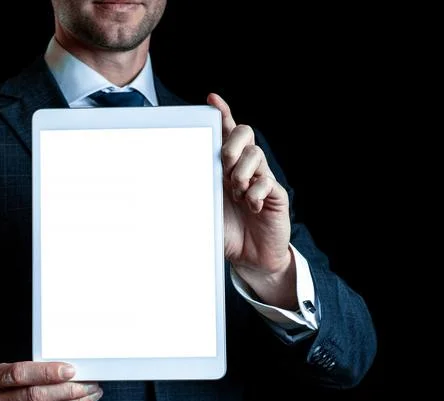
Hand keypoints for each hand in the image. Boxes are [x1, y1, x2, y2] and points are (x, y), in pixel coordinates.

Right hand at [0, 362, 102, 400]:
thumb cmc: (10, 391)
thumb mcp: (11, 377)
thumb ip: (32, 372)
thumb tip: (68, 371)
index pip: (18, 374)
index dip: (46, 372)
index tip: (69, 370)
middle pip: (35, 395)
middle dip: (66, 388)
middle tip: (87, 383)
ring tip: (89, 392)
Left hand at [208, 94, 297, 309]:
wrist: (250, 259)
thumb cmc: (226, 232)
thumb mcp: (204, 210)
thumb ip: (195, 191)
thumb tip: (168, 179)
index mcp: (226, 167)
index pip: (226, 133)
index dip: (222, 113)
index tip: (211, 99)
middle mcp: (245, 168)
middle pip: (245, 133)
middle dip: (232, 144)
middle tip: (224, 166)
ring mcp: (262, 179)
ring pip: (256, 154)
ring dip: (242, 173)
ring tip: (237, 194)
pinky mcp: (275, 195)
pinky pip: (267, 181)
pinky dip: (255, 193)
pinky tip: (251, 206)